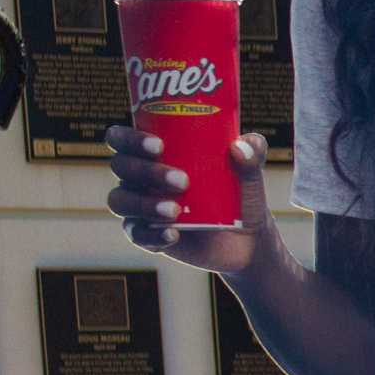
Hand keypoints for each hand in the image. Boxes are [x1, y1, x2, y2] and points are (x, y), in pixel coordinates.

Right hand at [105, 127, 272, 273]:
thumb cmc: (241, 191)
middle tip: (183, 180)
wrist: (247, 236)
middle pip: (121, 166)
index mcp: (154, 152)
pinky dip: (152, 235)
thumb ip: (254, 151)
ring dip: (143, 203)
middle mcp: (140, 177)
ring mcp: (139, 206)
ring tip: (175, 210)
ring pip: (120, 200)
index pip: (122, 138)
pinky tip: (173, 235)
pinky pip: (136, 234)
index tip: (159, 146)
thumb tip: (240, 146)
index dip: (129, 138)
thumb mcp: (251, 171)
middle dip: (146, 171)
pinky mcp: (146, 235)